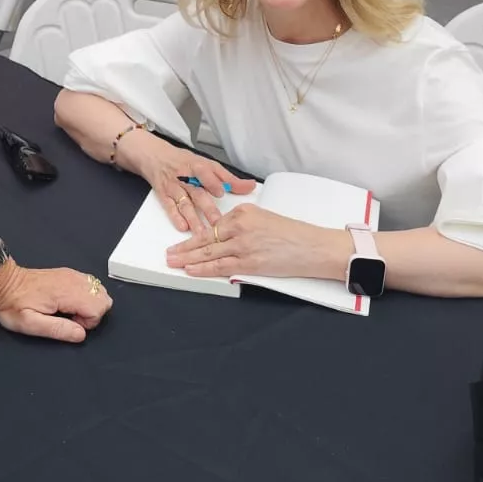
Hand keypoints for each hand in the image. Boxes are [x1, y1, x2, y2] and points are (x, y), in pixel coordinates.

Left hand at [0, 260, 110, 342]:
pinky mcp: (69, 274)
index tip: (68, 322)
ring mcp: (72, 275)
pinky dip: (86, 296)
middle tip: (69, 317)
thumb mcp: (30, 324)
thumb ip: (58, 329)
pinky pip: (90, 285)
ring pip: (99, 291)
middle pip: (104, 298)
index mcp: (66, 292)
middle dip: (92, 313)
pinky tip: (68, 302)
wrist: (5, 283)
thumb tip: (81, 334)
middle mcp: (73, 280)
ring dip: (90, 305)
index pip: (98, 307)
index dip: (87, 321)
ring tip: (68, 310)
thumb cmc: (14, 305)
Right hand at [121, 131, 254, 232]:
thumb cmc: (185, 162)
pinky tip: (182, 227)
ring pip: (184, 203)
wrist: (156, 157)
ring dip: (193, 218)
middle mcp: (185, 177)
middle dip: (207, 208)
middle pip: (197, 193)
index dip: (212, 182)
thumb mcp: (208, 165)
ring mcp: (173, 187)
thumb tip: (250, 186)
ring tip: (202, 233)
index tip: (221, 192)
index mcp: (198, 166)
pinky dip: (175, 217)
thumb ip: (228, 178)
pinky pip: (169, 207)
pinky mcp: (163, 195)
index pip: (205, 173)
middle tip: (217, 223)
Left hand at [167, 205, 345, 279]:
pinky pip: (220, 266)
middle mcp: (241, 226)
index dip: (196, 233)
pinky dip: (203, 268)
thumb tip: (226, 233)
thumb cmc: (294, 234)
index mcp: (244, 212)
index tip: (185, 238)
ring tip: (173, 262)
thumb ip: (243, 223)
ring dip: (188, 258)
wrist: (314, 247)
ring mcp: (243, 245)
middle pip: (206, 238)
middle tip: (168, 252)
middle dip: (184, 246)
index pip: (213, 224)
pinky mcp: (249, 262)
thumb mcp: (265, 217)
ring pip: (209, 252)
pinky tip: (191, 270)